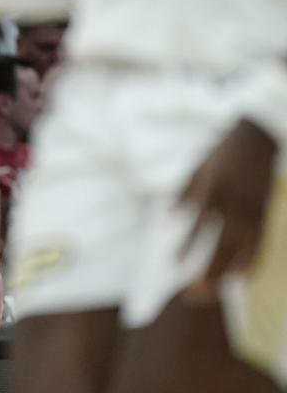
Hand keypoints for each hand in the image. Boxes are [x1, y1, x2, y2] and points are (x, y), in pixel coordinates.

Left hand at [179, 119, 277, 300]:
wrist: (256, 138)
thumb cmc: (222, 154)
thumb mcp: (198, 169)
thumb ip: (184, 194)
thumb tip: (169, 217)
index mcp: (212, 194)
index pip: (196, 228)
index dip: (185, 247)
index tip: (173, 264)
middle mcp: (233, 206)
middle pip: (219, 247)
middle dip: (207, 272)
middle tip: (194, 295)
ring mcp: (252, 212)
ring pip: (240, 251)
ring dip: (227, 273)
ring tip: (214, 293)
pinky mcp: (265, 214)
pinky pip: (260, 244)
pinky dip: (252, 261)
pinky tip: (243, 277)